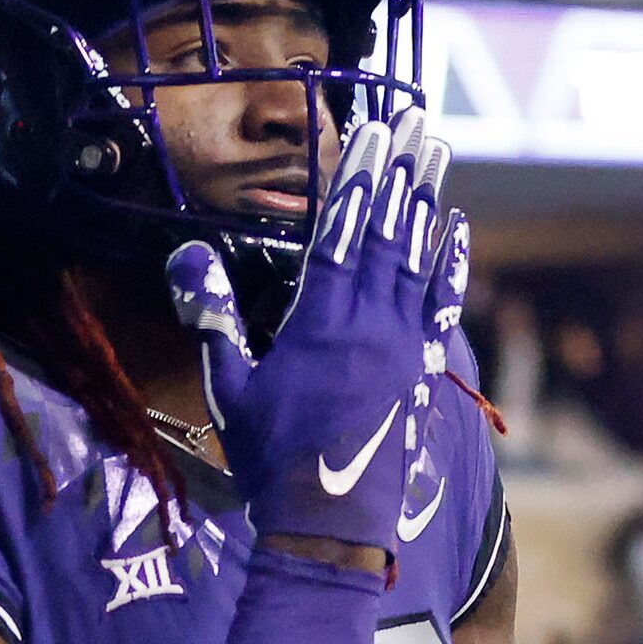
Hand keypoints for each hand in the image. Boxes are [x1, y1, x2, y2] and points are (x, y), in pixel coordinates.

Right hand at [165, 109, 457, 556]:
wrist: (331, 527)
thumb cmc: (271, 462)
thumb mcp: (230, 390)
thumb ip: (213, 319)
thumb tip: (187, 256)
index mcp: (322, 322)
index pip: (345, 231)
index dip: (360, 175)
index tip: (374, 128)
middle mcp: (372, 325)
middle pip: (390, 230)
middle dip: (401, 169)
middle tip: (416, 116)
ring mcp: (403, 346)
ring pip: (419, 257)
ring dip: (428, 199)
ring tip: (439, 148)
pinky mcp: (419, 370)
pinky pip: (439, 304)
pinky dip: (448, 263)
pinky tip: (455, 229)